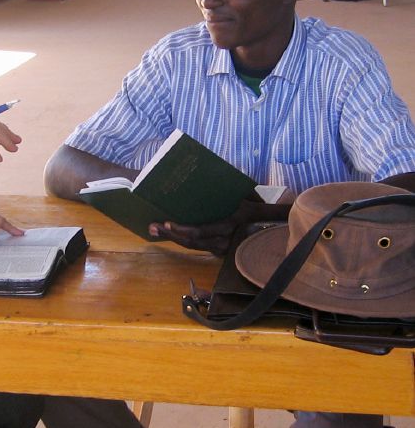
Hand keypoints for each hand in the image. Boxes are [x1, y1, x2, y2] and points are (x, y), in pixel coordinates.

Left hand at [148, 199, 290, 255]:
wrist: (275, 231)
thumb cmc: (259, 209)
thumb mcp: (252, 198)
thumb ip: (240, 191)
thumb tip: (215, 177)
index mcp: (231, 225)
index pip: (200, 232)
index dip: (182, 230)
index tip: (167, 222)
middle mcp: (224, 241)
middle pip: (191, 242)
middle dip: (170, 234)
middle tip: (152, 226)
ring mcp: (221, 249)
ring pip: (192, 246)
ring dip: (172, 238)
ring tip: (154, 229)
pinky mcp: (218, 251)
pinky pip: (197, 246)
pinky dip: (181, 239)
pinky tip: (168, 232)